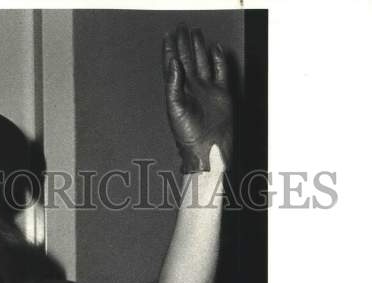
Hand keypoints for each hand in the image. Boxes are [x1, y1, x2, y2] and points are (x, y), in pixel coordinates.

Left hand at [163, 24, 231, 172]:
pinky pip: (220, 71)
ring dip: (199, 47)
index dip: (170, 49)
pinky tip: (215, 48)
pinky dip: (219, 59)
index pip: (173, 65)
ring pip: (203, 62)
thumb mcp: (176, 108)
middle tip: (181, 28)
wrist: (208, 147)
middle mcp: (192, 88)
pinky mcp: (221, 93)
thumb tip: (173, 62)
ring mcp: (207, 89)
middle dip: (184, 43)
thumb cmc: (188, 134)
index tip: (168, 35)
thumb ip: (173, 84)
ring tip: (196, 32)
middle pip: (188, 59)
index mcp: (179, 91)